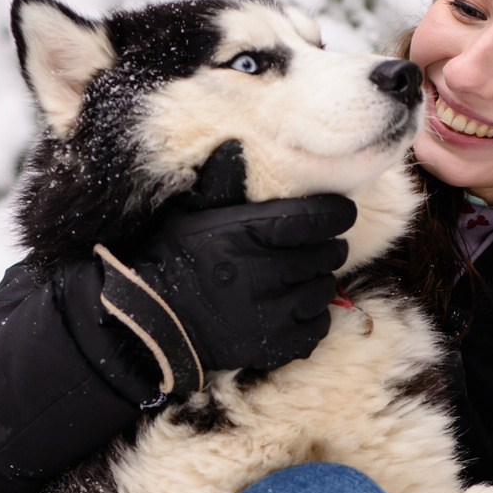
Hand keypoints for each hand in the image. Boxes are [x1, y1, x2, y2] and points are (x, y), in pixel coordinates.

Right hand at [92, 155, 354, 396]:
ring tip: (297, 279)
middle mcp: (266, 272)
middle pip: (328, 255)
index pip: (317, 218)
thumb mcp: (190, 213)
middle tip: (312, 248)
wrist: (151, 322)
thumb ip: (221, 184)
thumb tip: (236, 147)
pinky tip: (293, 309)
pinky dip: (312, 318)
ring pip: (324, 290)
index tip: (341, 213)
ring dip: (317, 282)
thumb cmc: (172, 260)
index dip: (337, 213)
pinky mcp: (274, 345)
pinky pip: (317, 327)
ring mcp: (272, 312)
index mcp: (249, 233)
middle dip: (326, 248)